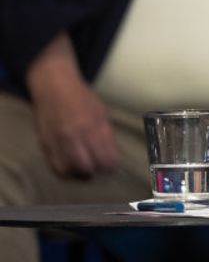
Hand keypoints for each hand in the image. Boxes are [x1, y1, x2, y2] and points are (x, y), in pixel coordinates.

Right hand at [25, 35, 118, 177]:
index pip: (105, 158)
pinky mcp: (44, 143)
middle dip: (96, 172)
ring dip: (79, 174)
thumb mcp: (102, 112)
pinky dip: (65, 171)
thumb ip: (106, 134)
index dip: (111, 166)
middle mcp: (74, 135)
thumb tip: (111, 156)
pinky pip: (54, 166)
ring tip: (85, 170)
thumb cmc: (82, 98)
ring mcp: (57, 140)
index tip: (112, 166)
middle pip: (87, 168)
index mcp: (93, 126)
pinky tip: (71, 167)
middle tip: (99, 169)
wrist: (54, 87)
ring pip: (69, 171)